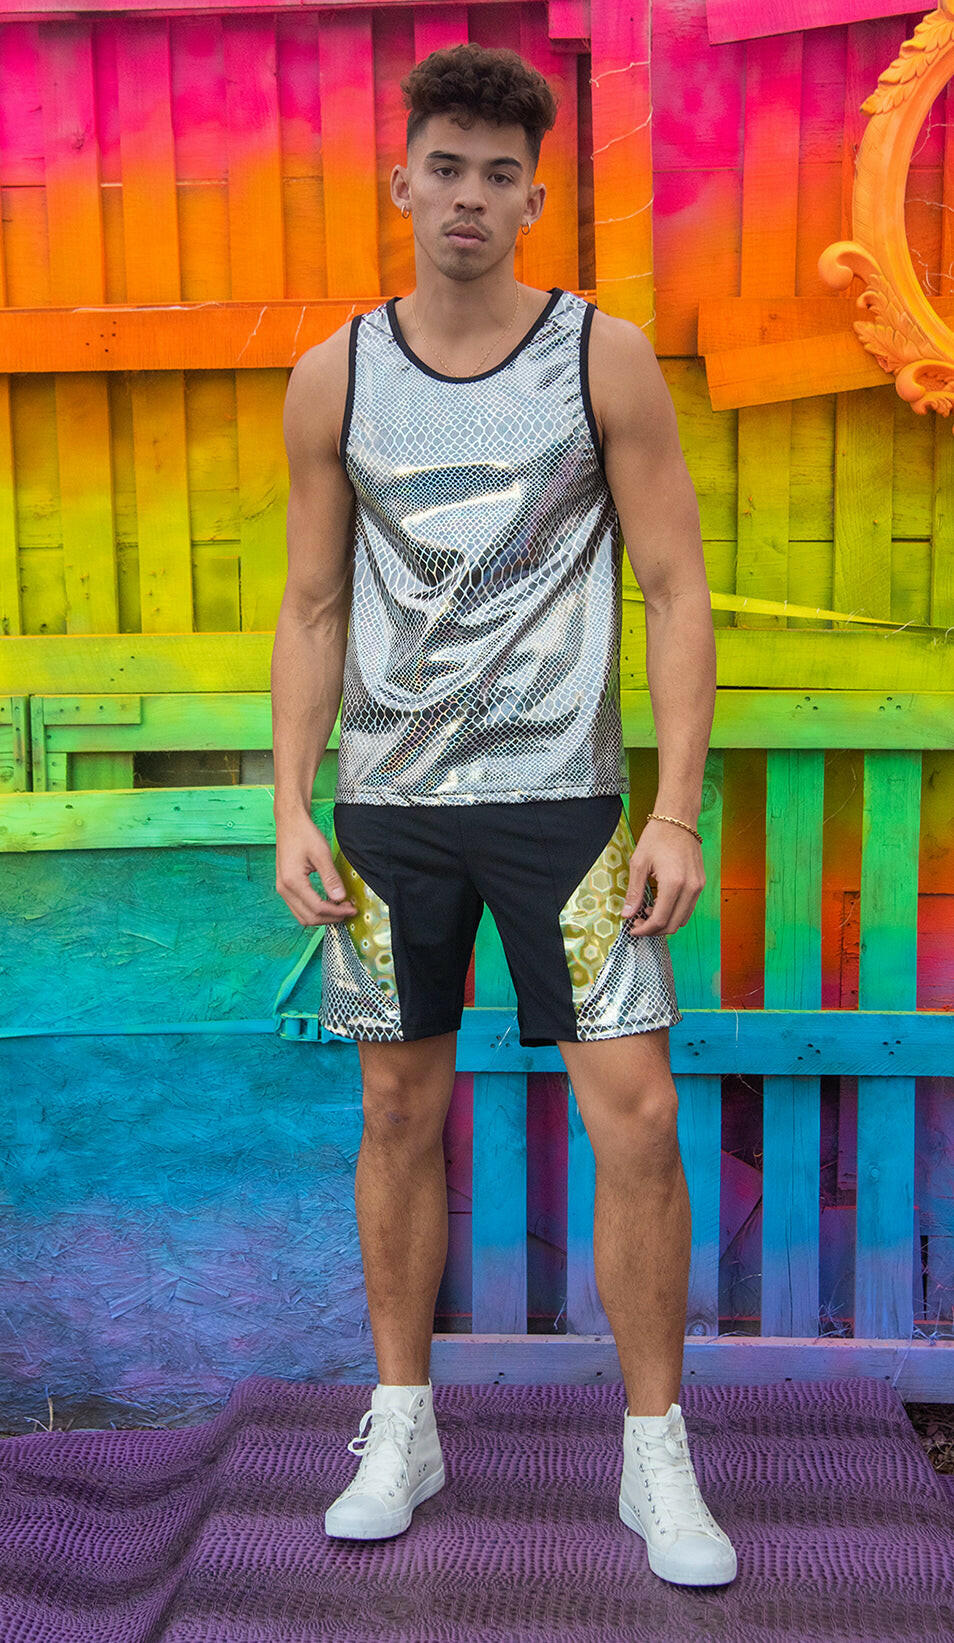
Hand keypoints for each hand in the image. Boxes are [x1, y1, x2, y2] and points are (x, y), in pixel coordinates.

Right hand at [275, 810, 357, 926]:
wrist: (289, 823)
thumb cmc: (304, 834)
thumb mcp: (321, 854)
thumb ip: (330, 878)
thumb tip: (340, 898)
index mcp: (292, 881)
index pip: (317, 908)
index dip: (337, 912)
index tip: (352, 909)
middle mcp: (284, 889)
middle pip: (309, 917)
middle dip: (330, 918)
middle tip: (348, 911)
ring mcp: (282, 889)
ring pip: (302, 916)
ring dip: (322, 917)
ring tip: (340, 909)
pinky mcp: (285, 887)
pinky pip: (299, 908)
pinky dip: (314, 910)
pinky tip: (328, 903)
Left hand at [621, 817, 703, 936]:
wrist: (678, 819)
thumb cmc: (658, 836)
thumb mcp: (639, 863)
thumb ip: (634, 892)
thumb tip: (627, 914)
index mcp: (674, 884)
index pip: (660, 920)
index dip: (644, 929)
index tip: (632, 929)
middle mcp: (690, 888)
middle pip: (673, 924)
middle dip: (654, 930)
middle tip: (637, 923)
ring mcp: (698, 886)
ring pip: (683, 919)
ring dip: (665, 923)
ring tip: (646, 912)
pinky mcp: (700, 883)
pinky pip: (688, 907)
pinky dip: (674, 913)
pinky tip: (659, 904)